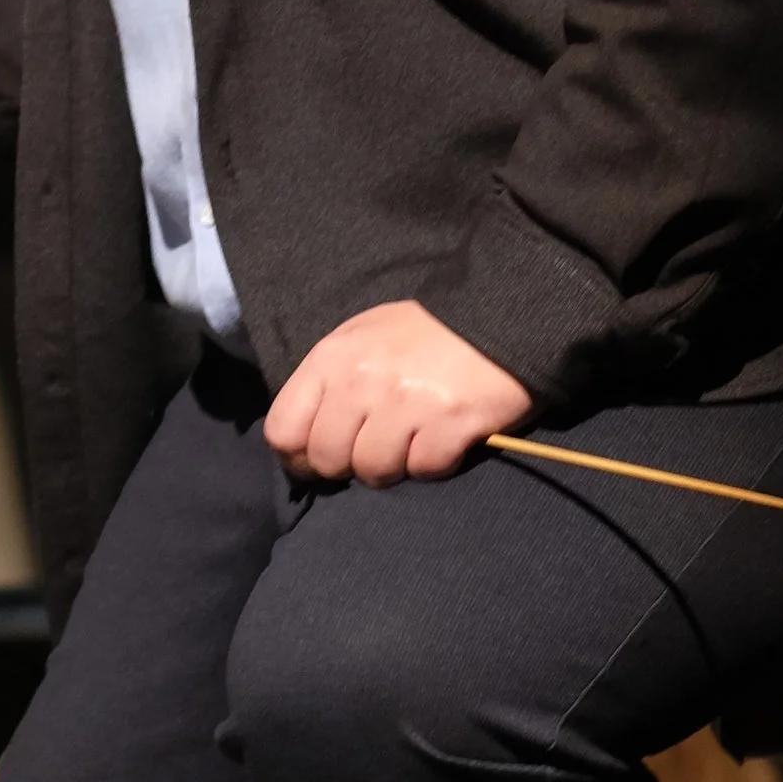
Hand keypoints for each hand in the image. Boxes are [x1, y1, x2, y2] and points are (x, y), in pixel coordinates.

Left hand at [265, 300, 530, 488]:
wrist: (500, 311)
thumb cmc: (425, 330)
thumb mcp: (362, 339)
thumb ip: (329, 384)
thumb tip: (307, 441)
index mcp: (332, 358)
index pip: (282, 430)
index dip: (298, 456)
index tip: (319, 459)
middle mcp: (362, 381)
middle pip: (327, 459)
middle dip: (349, 463)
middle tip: (377, 447)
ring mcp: (406, 403)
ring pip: (374, 471)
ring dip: (395, 464)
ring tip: (413, 438)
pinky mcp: (449, 423)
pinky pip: (424, 469)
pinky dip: (434, 461)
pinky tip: (444, 436)